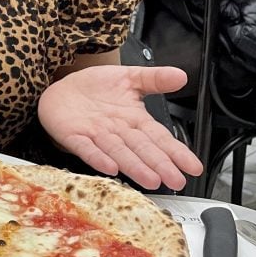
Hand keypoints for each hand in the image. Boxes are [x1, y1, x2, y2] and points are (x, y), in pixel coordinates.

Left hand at [37, 65, 202, 190]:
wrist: (62, 88)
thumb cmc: (95, 88)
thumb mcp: (128, 77)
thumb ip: (154, 78)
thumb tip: (181, 75)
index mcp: (134, 120)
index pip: (159, 137)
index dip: (176, 152)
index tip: (193, 166)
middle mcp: (117, 132)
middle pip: (142, 149)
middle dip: (160, 165)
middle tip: (176, 180)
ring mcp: (96, 135)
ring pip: (118, 152)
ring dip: (134, 166)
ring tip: (151, 179)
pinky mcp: (73, 136)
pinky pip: (86, 148)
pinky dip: (97, 158)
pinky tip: (109, 167)